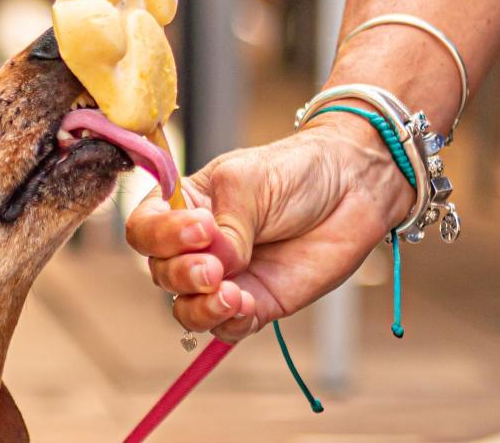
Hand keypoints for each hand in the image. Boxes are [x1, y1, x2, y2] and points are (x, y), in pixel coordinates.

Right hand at [125, 112, 413, 341]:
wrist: (354, 187)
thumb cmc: (298, 171)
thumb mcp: (251, 180)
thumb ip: (228, 223)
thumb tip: (218, 262)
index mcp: (186, 207)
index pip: (145, 229)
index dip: (160, 235)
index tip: (198, 227)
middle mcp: (199, 246)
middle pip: (161, 273)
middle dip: (181, 273)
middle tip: (213, 265)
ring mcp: (227, 277)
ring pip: (187, 309)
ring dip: (199, 307)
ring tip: (229, 292)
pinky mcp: (258, 303)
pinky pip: (227, 328)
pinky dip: (229, 322)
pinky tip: (245, 304)